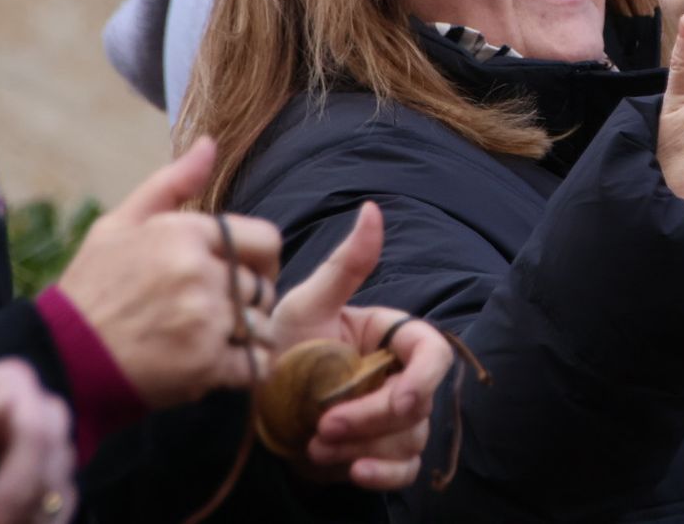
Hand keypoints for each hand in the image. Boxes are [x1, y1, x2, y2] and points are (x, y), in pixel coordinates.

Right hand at [57, 137, 281, 407]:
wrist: (61, 360)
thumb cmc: (92, 289)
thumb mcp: (120, 225)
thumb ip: (171, 183)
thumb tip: (210, 143)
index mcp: (184, 233)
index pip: (266, 240)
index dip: (258, 260)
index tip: (240, 274)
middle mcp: (199, 273)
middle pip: (263, 287)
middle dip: (248, 301)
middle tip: (215, 313)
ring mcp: (205, 321)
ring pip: (261, 326)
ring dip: (244, 337)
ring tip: (208, 341)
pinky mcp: (205, 366)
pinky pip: (256, 365)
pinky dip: (245, 370)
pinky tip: (215, 366)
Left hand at [270, 202, 453, 490]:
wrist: (250, 402)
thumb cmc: (279, 346)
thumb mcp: (306, 304)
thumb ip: (347, 264)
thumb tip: (372, 208)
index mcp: (391, 337)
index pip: (433, 355)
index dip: (423, 380)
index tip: (397, 399)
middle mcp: (399, 376)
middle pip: (419, 405)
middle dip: (374, 419)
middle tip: (324, 424)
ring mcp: (392, 417)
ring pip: (410, 438)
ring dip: (366, 446)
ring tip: (317, 442)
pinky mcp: (379, 451)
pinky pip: (404, 470)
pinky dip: (383, 475)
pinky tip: (352, 471)